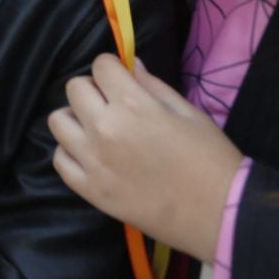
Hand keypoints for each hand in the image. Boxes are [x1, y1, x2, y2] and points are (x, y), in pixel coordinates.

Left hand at [50, 55, 242, 262]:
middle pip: (74, 88)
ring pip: (58, 121)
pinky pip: (60, 159)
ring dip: (76, 118)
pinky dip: (71, 152)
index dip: (112, 68)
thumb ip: (152, 85)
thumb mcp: (189, 113)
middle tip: (112, 103)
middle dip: (93, 89)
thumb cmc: (211, 159)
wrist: (220, 213)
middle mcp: (104, 128)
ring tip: (98, 129)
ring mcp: (93, 161)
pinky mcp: (89, 190)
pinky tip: (92, 155)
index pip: (100, 66)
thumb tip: (129, 64)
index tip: (122, 80)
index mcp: (133, 105)